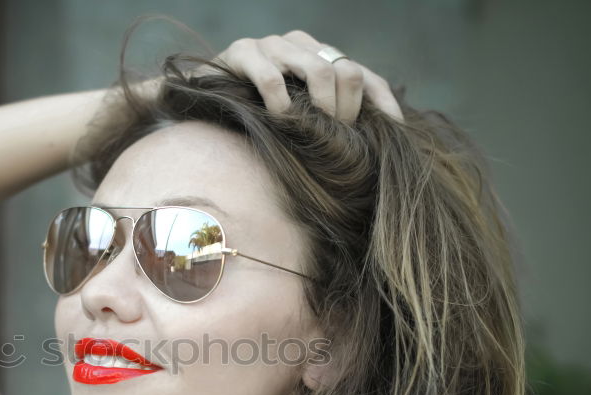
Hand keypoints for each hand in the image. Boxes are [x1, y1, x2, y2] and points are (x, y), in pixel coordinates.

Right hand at [204, 30, 402, 123]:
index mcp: (318, 59)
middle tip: (336, 138)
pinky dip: (281, 102)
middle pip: (346, 71)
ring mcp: (272, 45)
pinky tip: (277, 120)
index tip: (395, 133)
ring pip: (319, 69)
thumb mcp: (294, 121)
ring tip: (312, 132)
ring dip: (322, 108)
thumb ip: (321, 125)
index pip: (365, 76)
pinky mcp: (242, 53)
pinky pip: (272, 76)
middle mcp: (301, 45)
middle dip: (346, 111)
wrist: (195, 100)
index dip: (384, 103)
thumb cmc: (248, 116)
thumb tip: (362, 154)